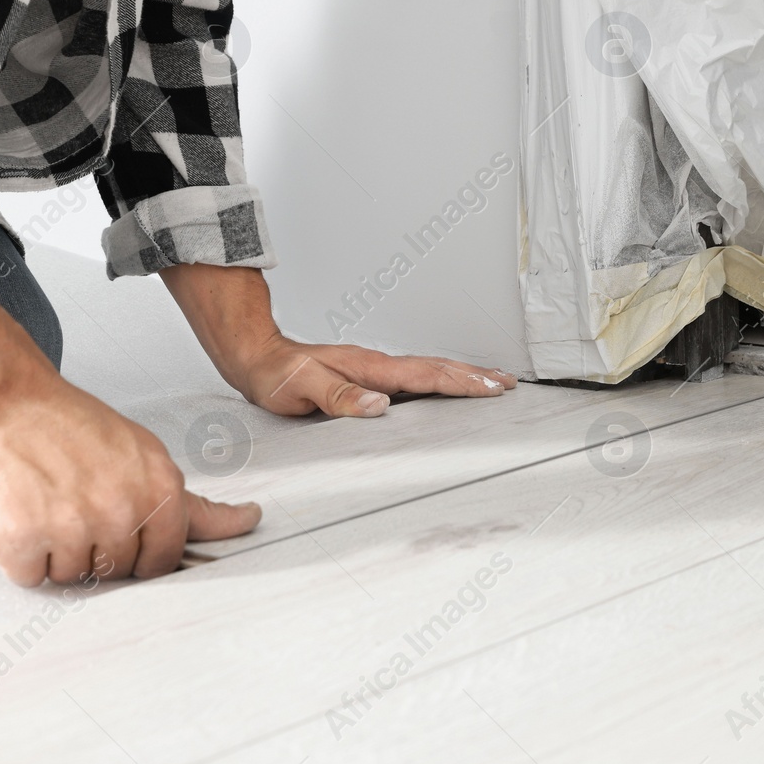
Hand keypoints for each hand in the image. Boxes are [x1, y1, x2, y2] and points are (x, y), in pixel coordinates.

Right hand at [0, 375, 260, 585]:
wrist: (12, 407)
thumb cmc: (78, 432)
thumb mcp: (148, 460)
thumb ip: (195, 507)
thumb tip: (247, 521)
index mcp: (159, 491)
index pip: (164, 561)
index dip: (139, 551)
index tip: (119, 526)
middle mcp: (120, 511)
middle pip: (117, 572)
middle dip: (96, 546)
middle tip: (77, 501)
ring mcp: (71, 527)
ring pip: (73, 577)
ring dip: (58, 551)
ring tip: (50, 502)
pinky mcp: (21, 540)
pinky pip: (32, 577)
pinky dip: (22, 554)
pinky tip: (24, 513)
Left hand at [236, 334, 516, 417]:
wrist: (257, 358)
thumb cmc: (276, 374)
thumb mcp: (301, 388)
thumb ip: (339, 397)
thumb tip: (380, 406)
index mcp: (368, 368)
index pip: (424, 374)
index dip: (460, 381)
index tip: (491, 386)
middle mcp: (376, 367)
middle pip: (436, 369)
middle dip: (474, 376)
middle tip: (506, 384)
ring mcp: (374, 372)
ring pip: (428, 373)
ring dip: (462, 377)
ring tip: (491, 384)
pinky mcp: (368, 380)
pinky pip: (413, 381)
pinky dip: (439, 383)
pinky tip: (446, 390)